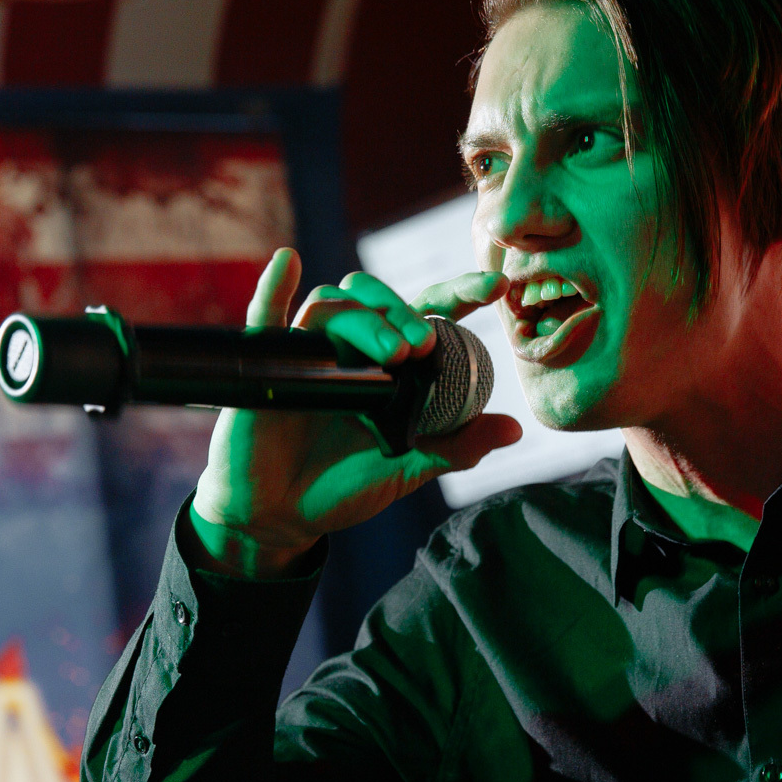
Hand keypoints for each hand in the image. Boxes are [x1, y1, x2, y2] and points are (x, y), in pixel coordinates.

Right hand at [191, 248, 522, 577]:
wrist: (282, 517)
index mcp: (389, 367)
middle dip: (403, 313)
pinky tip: (290, 264)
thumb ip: (456, 447)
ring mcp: (309, 354)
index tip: (496, 287)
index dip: (459, 293)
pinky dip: (275, 287)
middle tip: (422, 345)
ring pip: (333, 305)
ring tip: (391, 353)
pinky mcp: (268, 366)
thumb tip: (515, 429)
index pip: (425, 314)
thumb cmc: (343, 488)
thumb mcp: (408, 470)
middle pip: (376, 299)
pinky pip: (266, 316)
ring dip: (364, 319)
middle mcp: (350, 350)